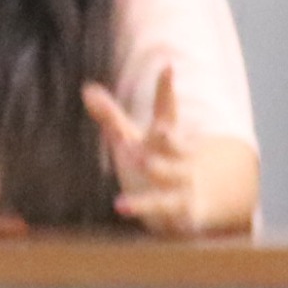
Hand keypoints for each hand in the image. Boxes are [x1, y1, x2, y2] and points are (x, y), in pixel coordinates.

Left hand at [87, 69, 248, 235]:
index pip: (167, 111)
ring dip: (155, 180)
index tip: (168, 68)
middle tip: (158, 130)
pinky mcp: (186, 212)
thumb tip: (86, 88)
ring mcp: (185, 185)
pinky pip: (174, 216)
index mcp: (166, 139)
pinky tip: (153, 219)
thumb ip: (111, 117)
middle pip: (173, 146)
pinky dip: (164, 218)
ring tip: (132, 182)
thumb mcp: (132, 141)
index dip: (166, 90)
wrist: (201, 200)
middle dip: (166, 139)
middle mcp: (180, 158)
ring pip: (171, 181)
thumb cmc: (158, 164)